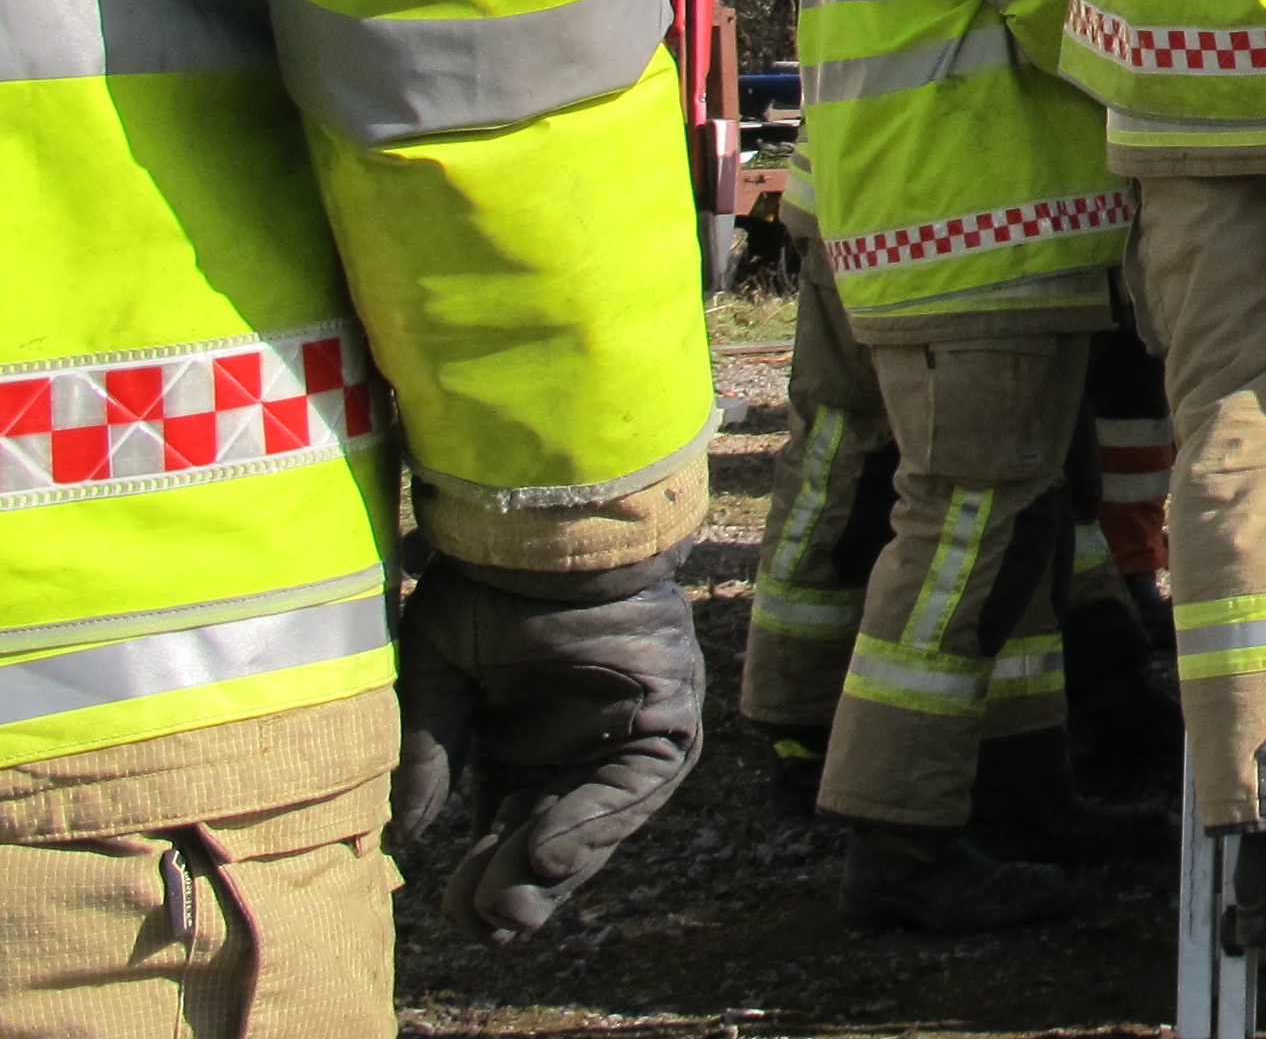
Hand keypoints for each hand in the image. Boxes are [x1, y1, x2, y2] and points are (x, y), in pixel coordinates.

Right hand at [394, 560, 703, 940]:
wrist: (548, 523)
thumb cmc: (489, 581)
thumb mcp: (439, 671)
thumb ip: (431, 751)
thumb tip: (410, 841)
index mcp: (520, 743)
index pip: (506, 828)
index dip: (484, 871)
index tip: (455, 909)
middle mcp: (574, 748)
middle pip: (551, 838)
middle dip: (522, 888)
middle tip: (490, 927)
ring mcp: (625, 734)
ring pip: (596, 824)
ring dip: (557, 869)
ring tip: (514, 907)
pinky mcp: (670, 716)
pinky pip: (640, 784)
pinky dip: (598, 822)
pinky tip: (551, 854)